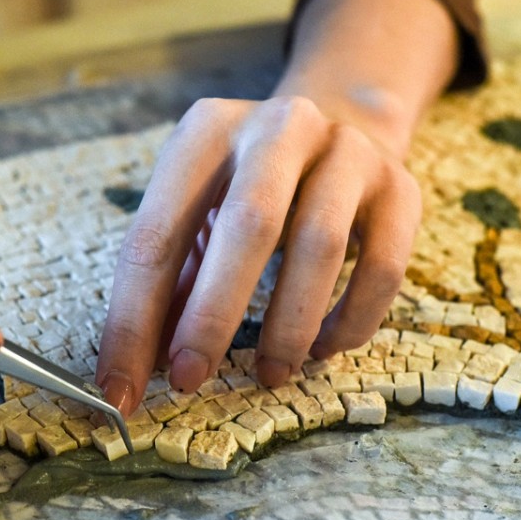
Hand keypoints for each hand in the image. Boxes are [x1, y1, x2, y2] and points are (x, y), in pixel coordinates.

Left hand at [96, 94, 420, 412]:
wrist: (344, 130)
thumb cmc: (249, 190)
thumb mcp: (197, 216)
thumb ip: (168, 286)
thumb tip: (135, 372)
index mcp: (206, 131)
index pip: (157, 233)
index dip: (132, 319)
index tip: (120, 391)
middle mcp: (279, 128)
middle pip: (247, 225)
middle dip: (212, 314)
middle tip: (191, 380)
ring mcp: (347, 153)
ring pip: (321, 246)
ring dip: (288, 325)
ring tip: (269, 373)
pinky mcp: (400, 188)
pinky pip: (383, 266)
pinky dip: (350, 320)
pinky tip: (323, 348)